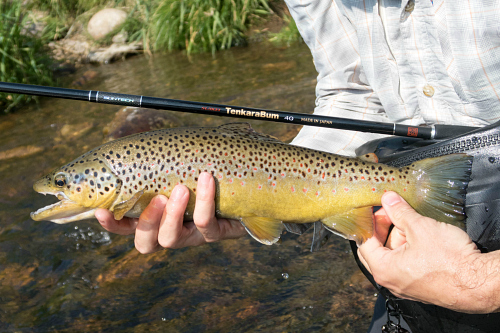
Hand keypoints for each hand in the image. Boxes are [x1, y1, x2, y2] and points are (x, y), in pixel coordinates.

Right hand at [95, 172, 246, 252]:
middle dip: (147, 222)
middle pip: (146, 243)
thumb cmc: (205, 169)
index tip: (102, 210)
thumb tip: (131, 145)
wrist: (246, 183)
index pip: (127, 226)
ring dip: (173, 214)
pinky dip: (204, 201)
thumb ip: (157, 161)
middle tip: (157, 197)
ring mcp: (192, 235)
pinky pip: (206, 223)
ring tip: (181, 189)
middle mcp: (171, 230)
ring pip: (172, 238)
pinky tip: (206, 179)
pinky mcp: (215, 234)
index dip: (112, 224)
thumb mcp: (179, 164)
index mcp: (157, 217)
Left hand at [358, 191, 499, 313]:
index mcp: (383, 269)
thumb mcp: (420, 228)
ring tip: (413, 222)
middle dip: (383, 228)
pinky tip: (421, 236)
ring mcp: (404, 285)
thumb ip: (400, 212)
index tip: (378, 209)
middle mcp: (390, 281)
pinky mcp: (418, 285)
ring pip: (392, 256)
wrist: (479, 283)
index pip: (364, 240)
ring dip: (398, 237)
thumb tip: (388, 199)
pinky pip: (405, 264)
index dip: (370, 221)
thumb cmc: (450, 261)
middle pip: (376, 249)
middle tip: (393, 212)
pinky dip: (408, 248)